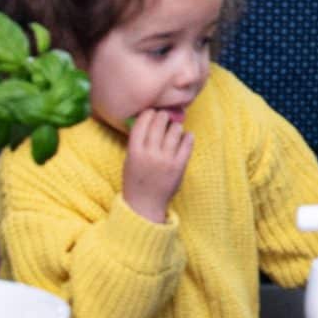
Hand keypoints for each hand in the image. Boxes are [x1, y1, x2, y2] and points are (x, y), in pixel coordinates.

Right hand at [121, 109, 193, 223]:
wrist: (145, 205)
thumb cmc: (136, 180)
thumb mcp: (129, 159)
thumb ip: (138, 141)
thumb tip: (151, 118)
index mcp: (134, 151)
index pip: (142, 123)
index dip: (148, 113)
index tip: (152, 112)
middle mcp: (150, 154)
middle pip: (159, 123)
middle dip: (164, 116)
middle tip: (166, 116)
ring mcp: (165, 160)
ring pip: (175, 130)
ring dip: (176, 126)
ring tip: (175, 128)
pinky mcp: (179, 166)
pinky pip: (187, 144)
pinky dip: (188, 137)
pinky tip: (186, 136)